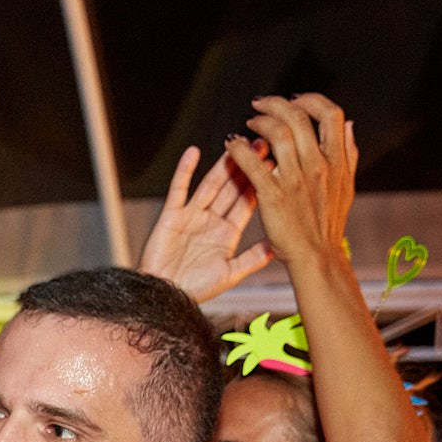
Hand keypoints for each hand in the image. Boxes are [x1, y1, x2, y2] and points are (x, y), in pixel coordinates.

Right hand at [137, 146, 273, 302]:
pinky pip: (179, 189)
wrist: (163, 297)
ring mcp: (191, 216)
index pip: (247, 202)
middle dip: (245, 166)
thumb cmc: (194, 290)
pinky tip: (194, 153)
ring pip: (210, 184)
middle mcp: (211, 221)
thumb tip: (278, 245)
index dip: (260, 182)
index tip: (274, 163)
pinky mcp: (171, 216)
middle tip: (260, 144)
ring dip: (222, 164)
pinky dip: (185, 170)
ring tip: (236, 144)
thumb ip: (253, 258)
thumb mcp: (231, 274)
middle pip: (231, 188)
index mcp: (227, 233)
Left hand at [223, 94, 355, 268]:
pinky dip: (239, 149)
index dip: (311, 100)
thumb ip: (349, 153)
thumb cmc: (328, 223)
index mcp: (337, 160)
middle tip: (260, 105)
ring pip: (277, 133)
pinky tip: (231, 145)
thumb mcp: (347, 185)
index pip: (331, 114)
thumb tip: (350, 125)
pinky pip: (253, 163)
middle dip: (276, 104)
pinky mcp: (273, 195)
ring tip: (248, 125)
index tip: (295, 100)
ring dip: (259, 122)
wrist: (317, 257)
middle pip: (299, 117)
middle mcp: (319, 165)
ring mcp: (295, 179)